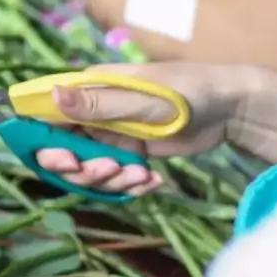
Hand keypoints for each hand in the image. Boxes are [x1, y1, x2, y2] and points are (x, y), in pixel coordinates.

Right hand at [37, 63, 246, 196]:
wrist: (230, 107)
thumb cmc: (186, 92)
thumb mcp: (140, 100)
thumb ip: (96, 104)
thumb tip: (53, 95)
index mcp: (89, 91)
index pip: (48, 118)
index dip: (46, 144)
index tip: (65, 162)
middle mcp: (93, 113)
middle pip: (64, 152)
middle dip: (82, 170)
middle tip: (108, 171)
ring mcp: (111, 135)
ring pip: (90, 170)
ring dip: (111, 181)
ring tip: (141, 176)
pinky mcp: (130, 153)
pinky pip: (117, 177)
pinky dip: (132, 185)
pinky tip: (154, 181)